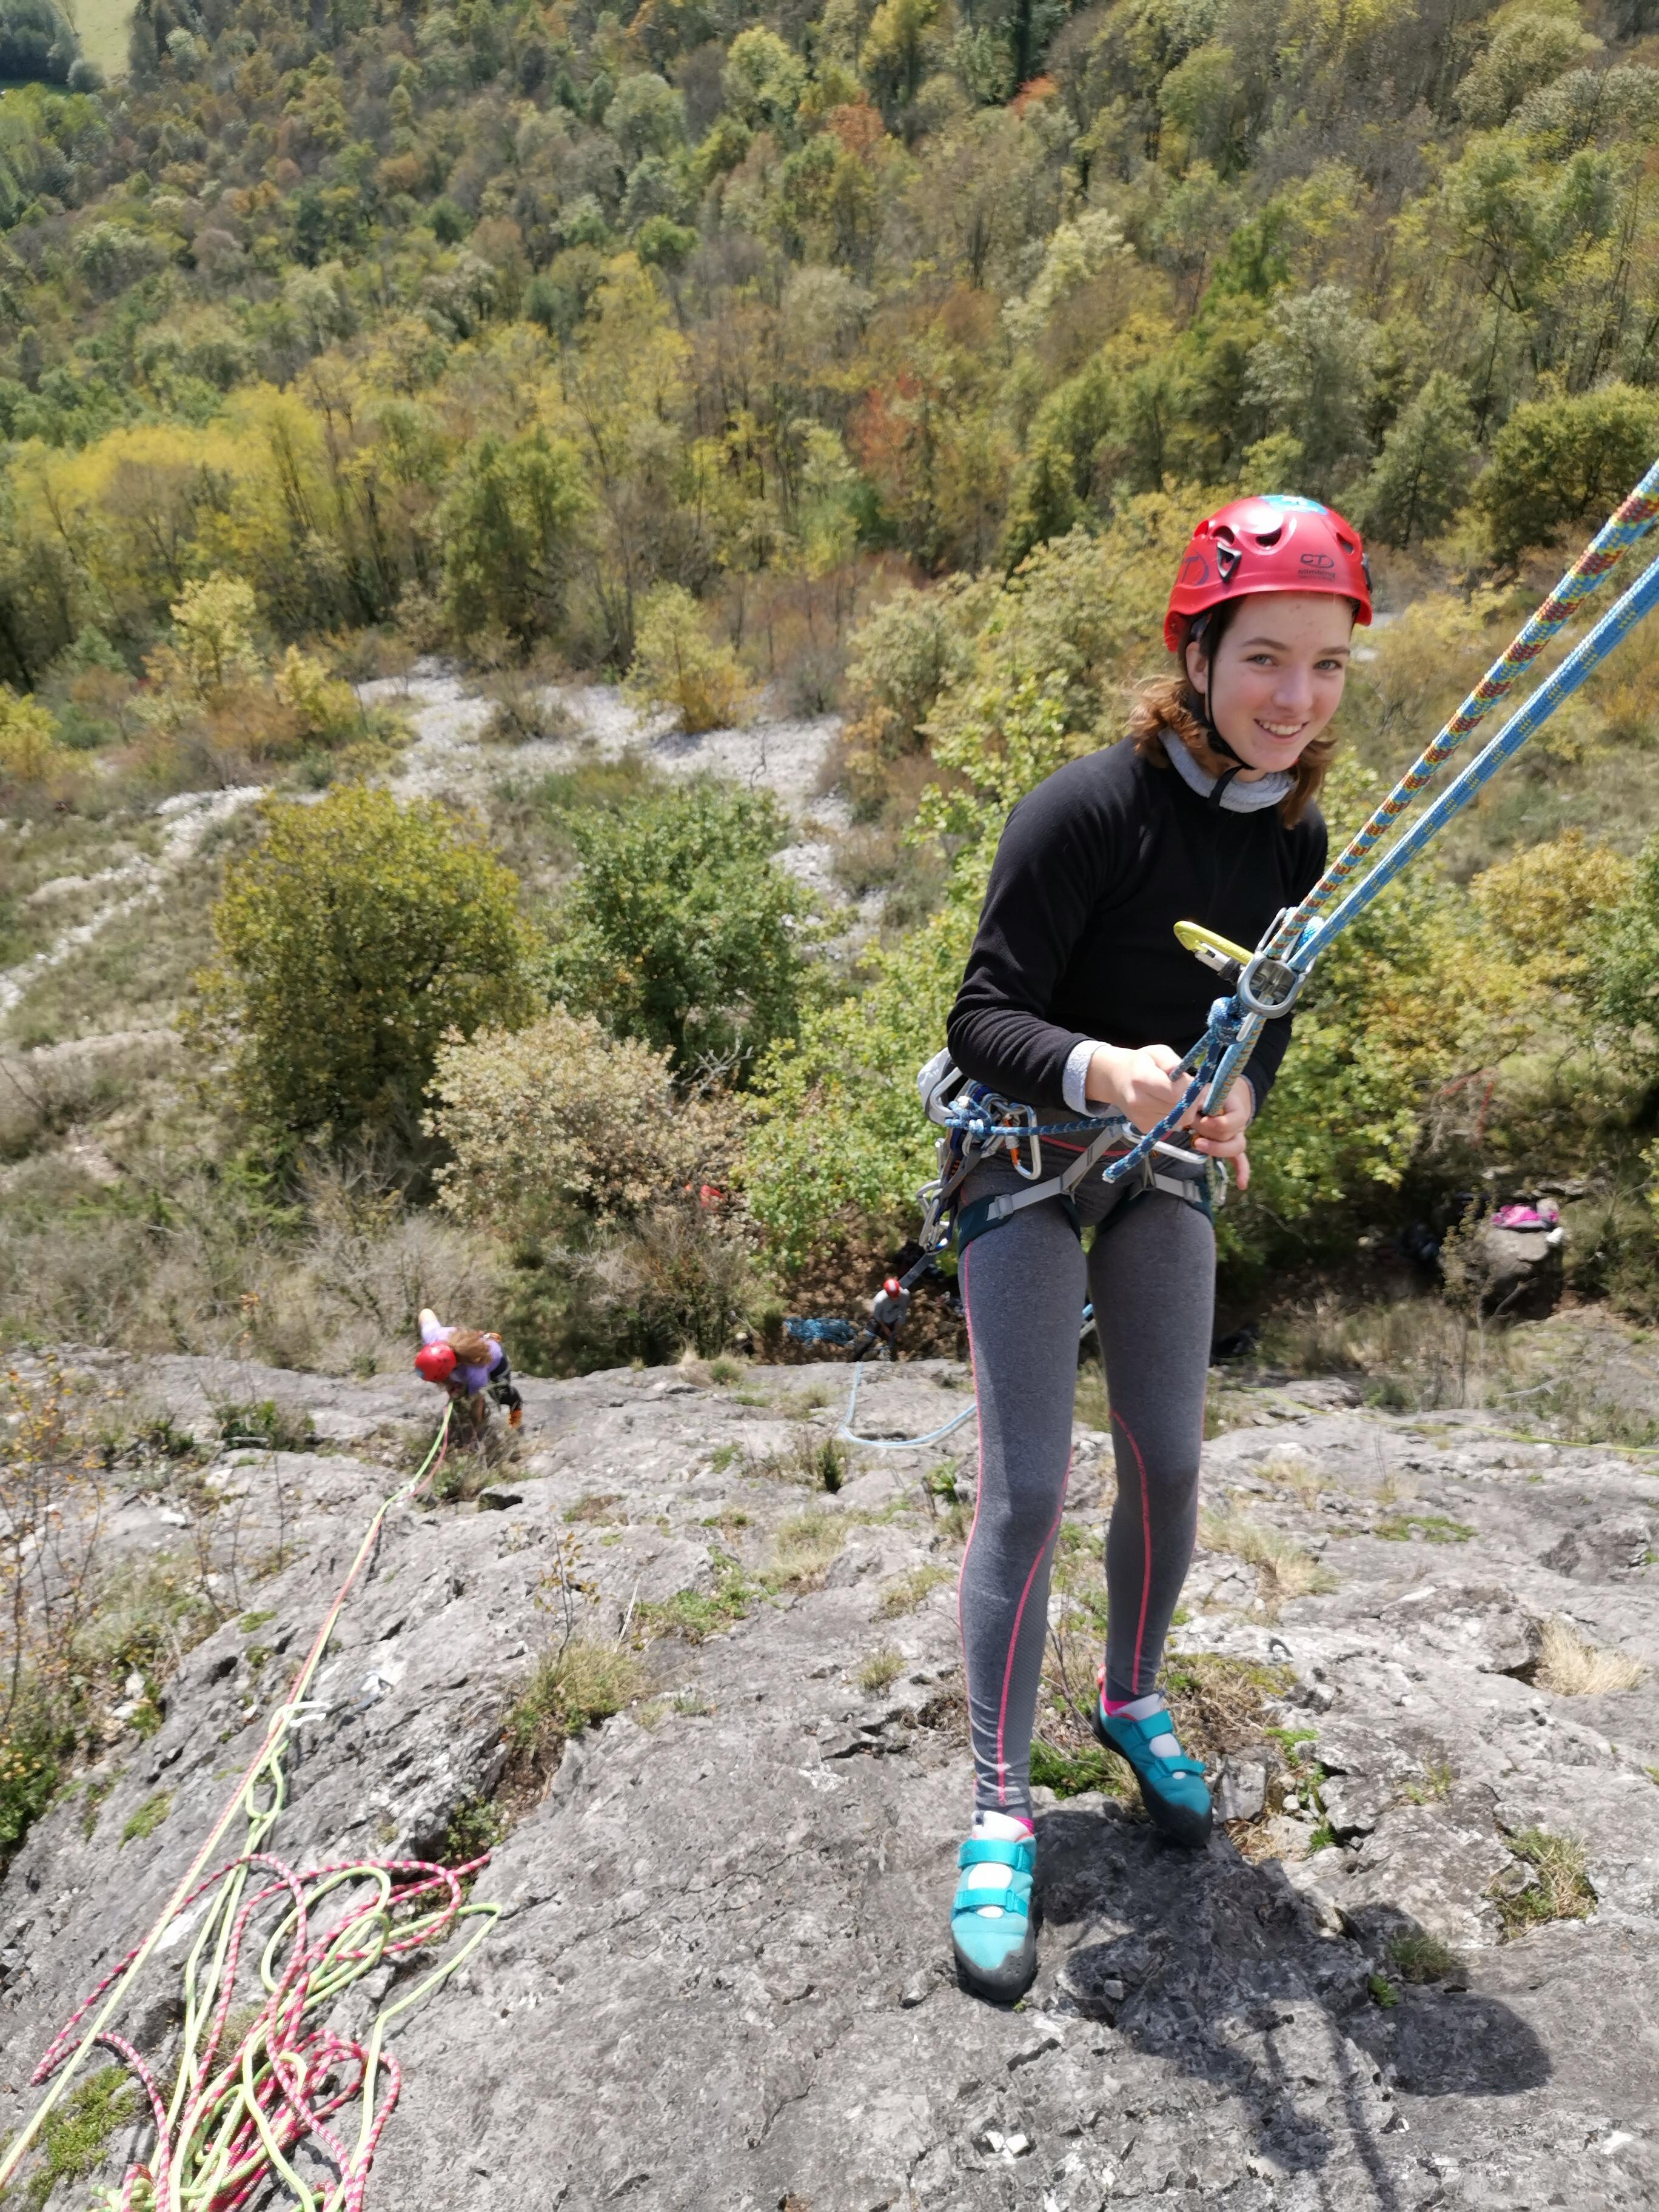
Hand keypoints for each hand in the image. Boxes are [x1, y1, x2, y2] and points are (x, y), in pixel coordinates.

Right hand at [1085, 1042, 1193, 1132]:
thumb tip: (1185, 1076)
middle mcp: (1139, 1103)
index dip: (1188, 1087)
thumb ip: (1172, 1062)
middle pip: (1180, 1110)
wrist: (1115, 1079)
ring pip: (1180, 1121)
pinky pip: (1172, 1126)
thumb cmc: (1140, 1062)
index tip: (1186, 1078)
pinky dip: (1177, 1117)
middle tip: (1187, 1088)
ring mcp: (1141, 1118)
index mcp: (1141, 1079)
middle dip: (1192, 1099)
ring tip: (1177, 1096)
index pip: (1175, 1093)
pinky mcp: (1144, 1128)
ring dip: (1186, 1109)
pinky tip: (1169, 1105)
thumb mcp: (1157, 1052)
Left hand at [1191, 1077, 1254, 1191]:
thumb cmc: (1209, 1094)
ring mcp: (1236, 1136)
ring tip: (1199, 1144)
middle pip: (1230, 1135)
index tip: (1203, 1118)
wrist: (1222, 1095)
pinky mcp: (1231, 1146)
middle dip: (1210, 1132)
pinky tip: (1241, 1184)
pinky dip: (1242, 1171)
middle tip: (1194, 1125)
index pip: (1235, 1118)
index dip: (1220, 1122)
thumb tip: (1191, 1115)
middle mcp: (1239, 1124)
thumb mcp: (1203, 1092)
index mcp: (1235, 1107)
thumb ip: (1198, 1101)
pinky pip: (1240, 1160)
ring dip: (1217, 1148)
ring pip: (1235, 1147)